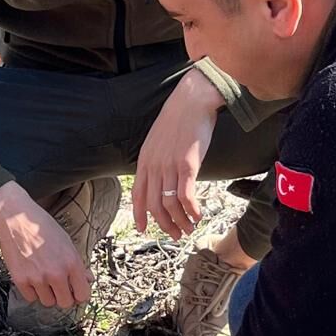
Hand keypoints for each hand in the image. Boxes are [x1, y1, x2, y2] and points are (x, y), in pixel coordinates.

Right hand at [0, 181, 91, 308]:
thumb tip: (87, 279)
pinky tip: (32, 278)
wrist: (16, 219)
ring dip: (47, 294)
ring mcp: (37, 278)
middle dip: (64, 297)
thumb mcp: (67, 242)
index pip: (82, 294)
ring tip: (44, 280)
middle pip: (65, 303)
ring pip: (48, 302)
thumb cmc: (42, 227)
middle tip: (59, 288)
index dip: (79, 295)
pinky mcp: (20, 280)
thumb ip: (77, 264)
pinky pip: (31, 298)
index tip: (75, 292)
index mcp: (71, 263)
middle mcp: (56, 273)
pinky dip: (32, 291)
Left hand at [133, 69, 221, 239]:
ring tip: (189, 228)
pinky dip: (191, 210)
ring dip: (180, 221)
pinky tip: (198, 215)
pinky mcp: (187, 165)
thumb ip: (156, 160)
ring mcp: (169, 167)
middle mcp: (154, 167)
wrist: (192, 100)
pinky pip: (186, 196)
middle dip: (164, 225)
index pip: (137, 195)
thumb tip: (161, 177)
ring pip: (170, 205)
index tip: (144, 229)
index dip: (140, 215)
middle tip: (175, 235)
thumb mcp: (158, 141)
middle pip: (154, 206)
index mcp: (144, 162)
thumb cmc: (179, 119)